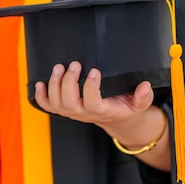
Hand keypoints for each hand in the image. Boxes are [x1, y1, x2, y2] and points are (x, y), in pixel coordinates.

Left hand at [34, 61, 153, 127]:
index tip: (95, 71)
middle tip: (75, 65)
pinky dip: (40, 96)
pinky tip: (39, 83)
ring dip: (54, 85)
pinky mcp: (65, 108)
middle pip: (69, 103)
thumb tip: (145, 86)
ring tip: (59, 67)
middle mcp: (84, 113)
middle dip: (69, 82)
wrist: (116, 118)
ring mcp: (73, 112)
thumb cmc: (126, 107)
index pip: (92, 102)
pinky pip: (48, 106)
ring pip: (57, 103)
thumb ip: (143, 96)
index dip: (90, 88)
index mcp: (102, 111)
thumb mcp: (140, 103)